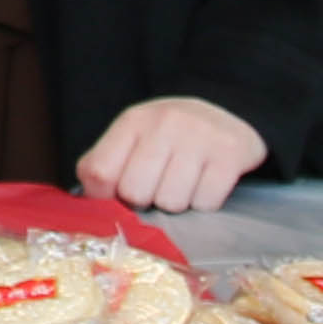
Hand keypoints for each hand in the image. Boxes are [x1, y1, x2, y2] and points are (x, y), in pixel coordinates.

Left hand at [75, 94, 269, 214]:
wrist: (224, 116)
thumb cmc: (170, 138)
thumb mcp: (132, 140)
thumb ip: (104, 168)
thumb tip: (93, 206)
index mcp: (133, 121)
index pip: (99, 172)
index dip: (105, 197)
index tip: (118, 197)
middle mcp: (165, 122)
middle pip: (135, 192)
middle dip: (146, 201)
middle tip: (158, 186)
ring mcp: (199, 136)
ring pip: (171, 202)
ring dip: (177, 204)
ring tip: (184, 183)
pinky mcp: (230, 154)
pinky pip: (205, 204)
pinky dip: (204, 204)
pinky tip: (205, 183)